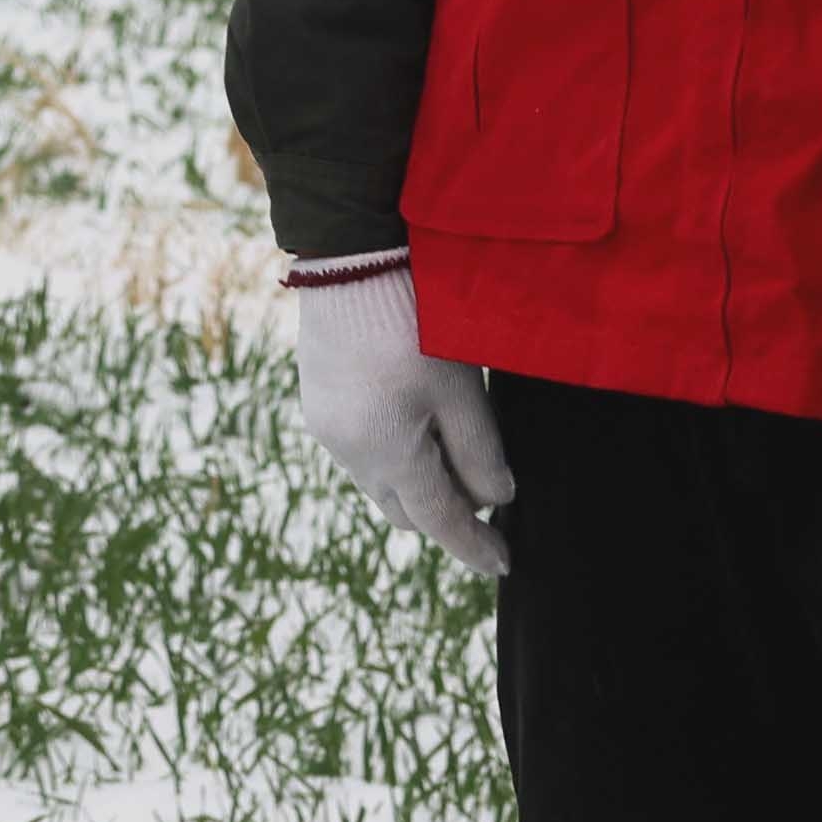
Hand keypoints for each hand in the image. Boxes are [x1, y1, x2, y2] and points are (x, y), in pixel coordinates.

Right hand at [286, 265, 514, 574]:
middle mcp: (348, 451)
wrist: (348, 258)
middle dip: (443, 513)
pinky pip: (359, 448)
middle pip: (404, 509)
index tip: (502, 563)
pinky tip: (413, 417)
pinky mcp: (318, 399)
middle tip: (485, 492)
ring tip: (451, 447)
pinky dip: (392, 451)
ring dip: (416, 480)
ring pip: (380, 480)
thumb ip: (480, 452)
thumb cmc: (414, 321)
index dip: (474, 546)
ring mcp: (326, 426)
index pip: (439, 520)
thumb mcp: (461, 390)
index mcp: (386, 454)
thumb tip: (496, 499)